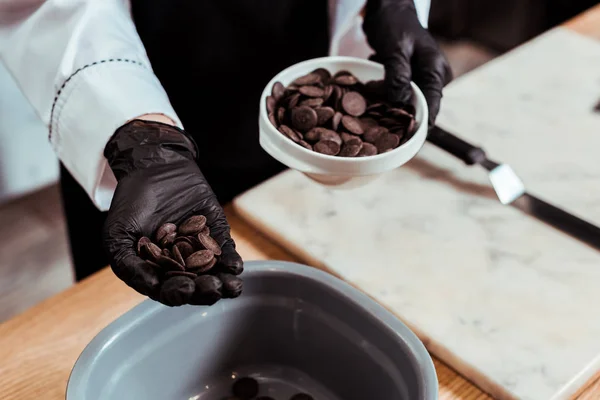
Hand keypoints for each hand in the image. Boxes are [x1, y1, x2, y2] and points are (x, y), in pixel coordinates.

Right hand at [102, 120, 242, 305]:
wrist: (153, 168)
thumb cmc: (130, 203)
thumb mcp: (118, 235)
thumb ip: (129, 264)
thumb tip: (153, 287)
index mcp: (156, 272)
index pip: (168, 290)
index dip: (176, 293)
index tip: (184, 290)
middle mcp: (180, 266)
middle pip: (195, 286)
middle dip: (204, 291)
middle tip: (211, 288)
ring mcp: (200, 251)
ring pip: (214, 274)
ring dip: (224, 283)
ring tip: (230, 287)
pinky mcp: (217, 235)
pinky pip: (226, 251)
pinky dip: (231, 260)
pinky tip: (236, 267)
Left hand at [362, 0, 451, 126]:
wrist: (388, 9)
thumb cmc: (394, 24)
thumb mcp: (395, 50)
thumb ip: (398, 76)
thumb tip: (399, 102)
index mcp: (437, 72)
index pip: (432, 108)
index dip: (418, 127)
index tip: (402, 141)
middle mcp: (434, 78)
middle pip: (418, 108)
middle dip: (396, 111)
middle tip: (375, 104)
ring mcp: (422, 79)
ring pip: (405, 101)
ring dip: (387, 98)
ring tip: (375, 81)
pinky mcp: (410, 78)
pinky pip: (397, 93)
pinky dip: (385, 89)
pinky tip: (376, 74)